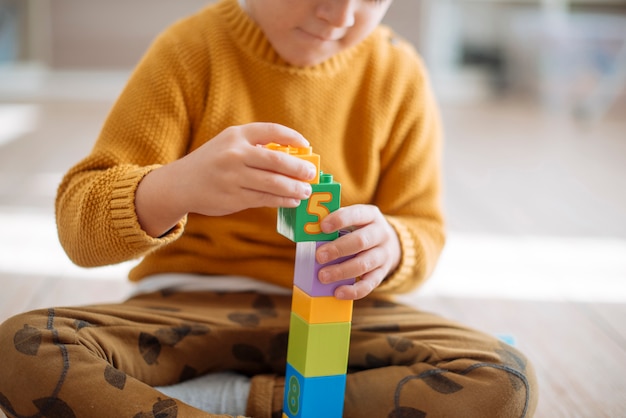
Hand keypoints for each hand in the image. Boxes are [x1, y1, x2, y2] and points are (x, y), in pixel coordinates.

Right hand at [136, 123, 316, 236]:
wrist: (180, 184)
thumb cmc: (212, 163)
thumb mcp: (228, 145)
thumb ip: (255, 148)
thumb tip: (294, 159)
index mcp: (235, 135)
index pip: (271, 131)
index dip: (292, 137)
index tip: (306, 145)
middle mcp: (234, 154)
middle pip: (277, 160)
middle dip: (299, 168)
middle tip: (311, 174)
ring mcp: (233, 177)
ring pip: (273, 183)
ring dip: (294, 188)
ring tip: (305, 191)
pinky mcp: (233, 197)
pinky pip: (265, 199)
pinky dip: (282, 200)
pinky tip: (291, 201)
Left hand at [315, 204, 400, 299]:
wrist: (389, 244)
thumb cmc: (361, 230)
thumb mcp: (354, 220)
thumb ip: (336, 224)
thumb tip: (309, 232)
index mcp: (371, 215)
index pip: (357, 214)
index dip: (340, 220)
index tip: (322, 227)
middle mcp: (380, 234)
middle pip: (361, 241)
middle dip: (338, 249)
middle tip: (319, 256)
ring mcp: (383, 254)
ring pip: (364, 264)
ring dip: (341, 271)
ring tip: (323, 276)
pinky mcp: (382, 273)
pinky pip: (369, 284)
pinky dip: (353, 290)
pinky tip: (338, 292)